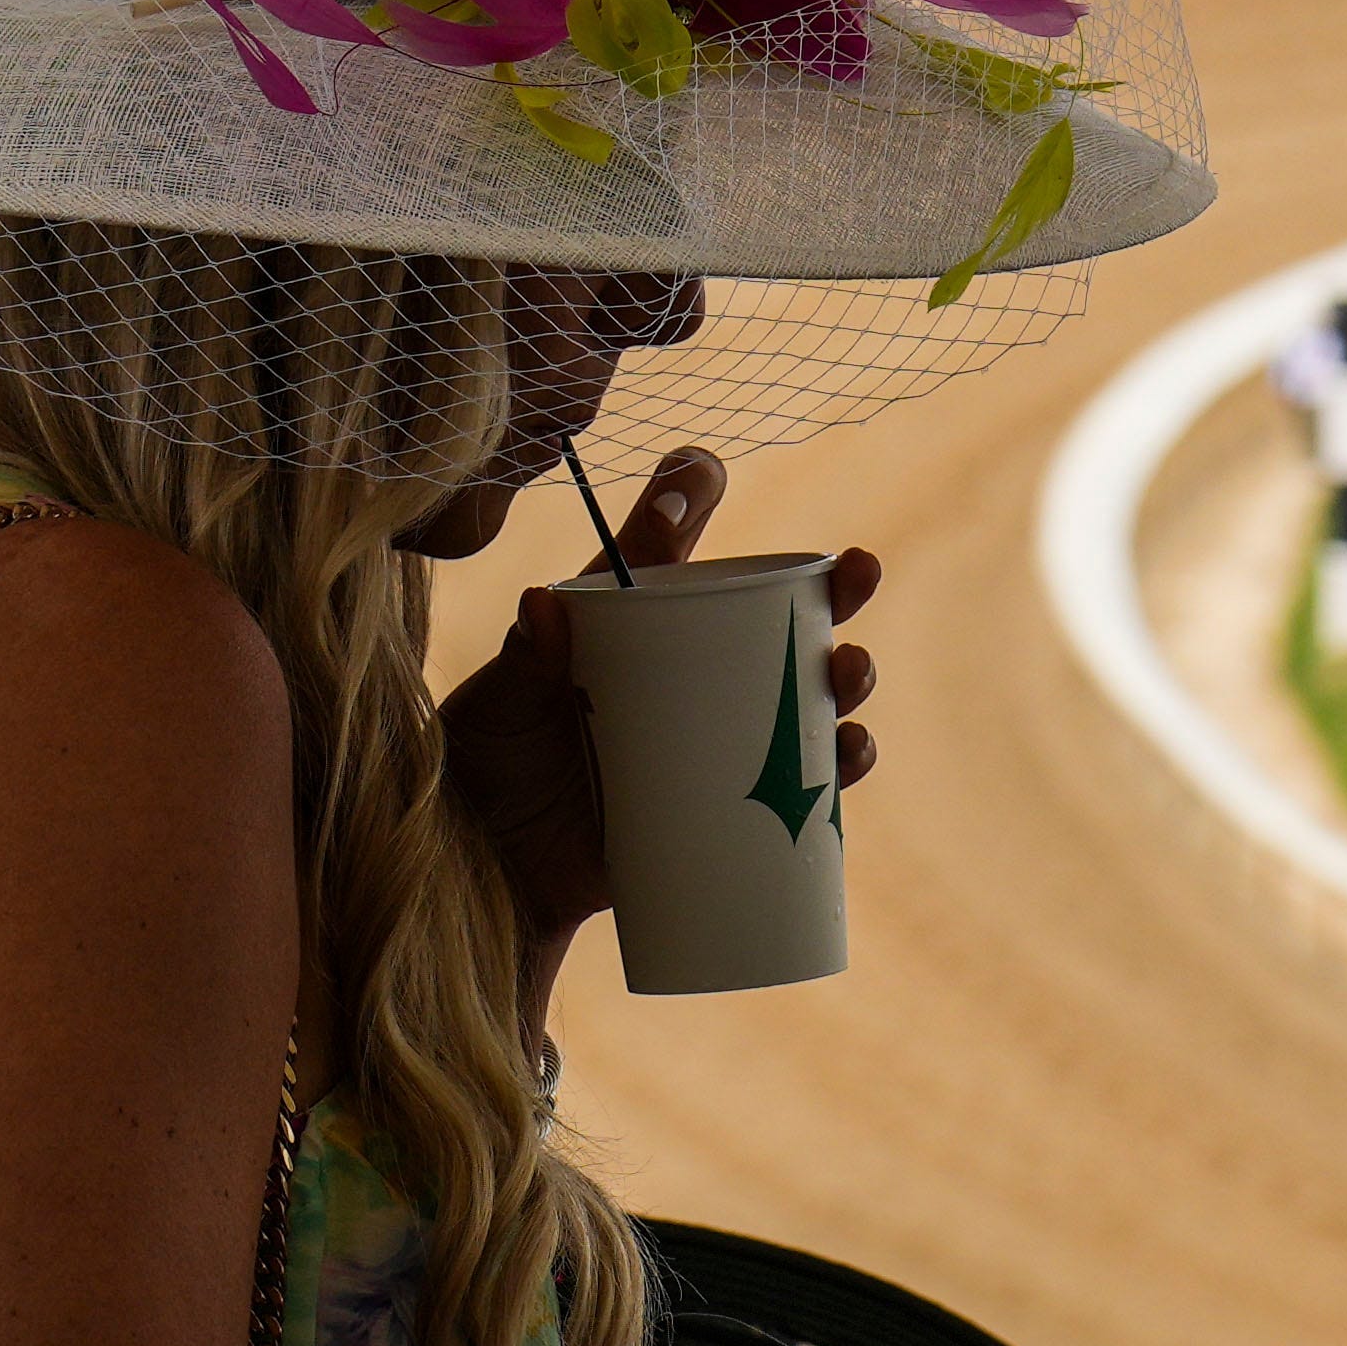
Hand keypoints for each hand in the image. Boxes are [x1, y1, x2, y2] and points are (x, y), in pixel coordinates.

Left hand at [428, 446, 882, 987]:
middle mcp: (684, 677)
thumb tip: (543, 604)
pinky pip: (800, 793)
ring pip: (804, 703)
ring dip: (844, 682)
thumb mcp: (497, 707)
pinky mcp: (725, 812)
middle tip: (859, 569)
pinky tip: (852, 754)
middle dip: (833, 593)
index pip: (663, 552)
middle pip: (774, 622)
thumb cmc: (488, 770)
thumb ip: (524, 661)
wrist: (487, 874)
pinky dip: (837, 774)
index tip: (701, 471)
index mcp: (626, 629)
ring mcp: (711, 743)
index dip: (687, 500)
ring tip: (851, 671)